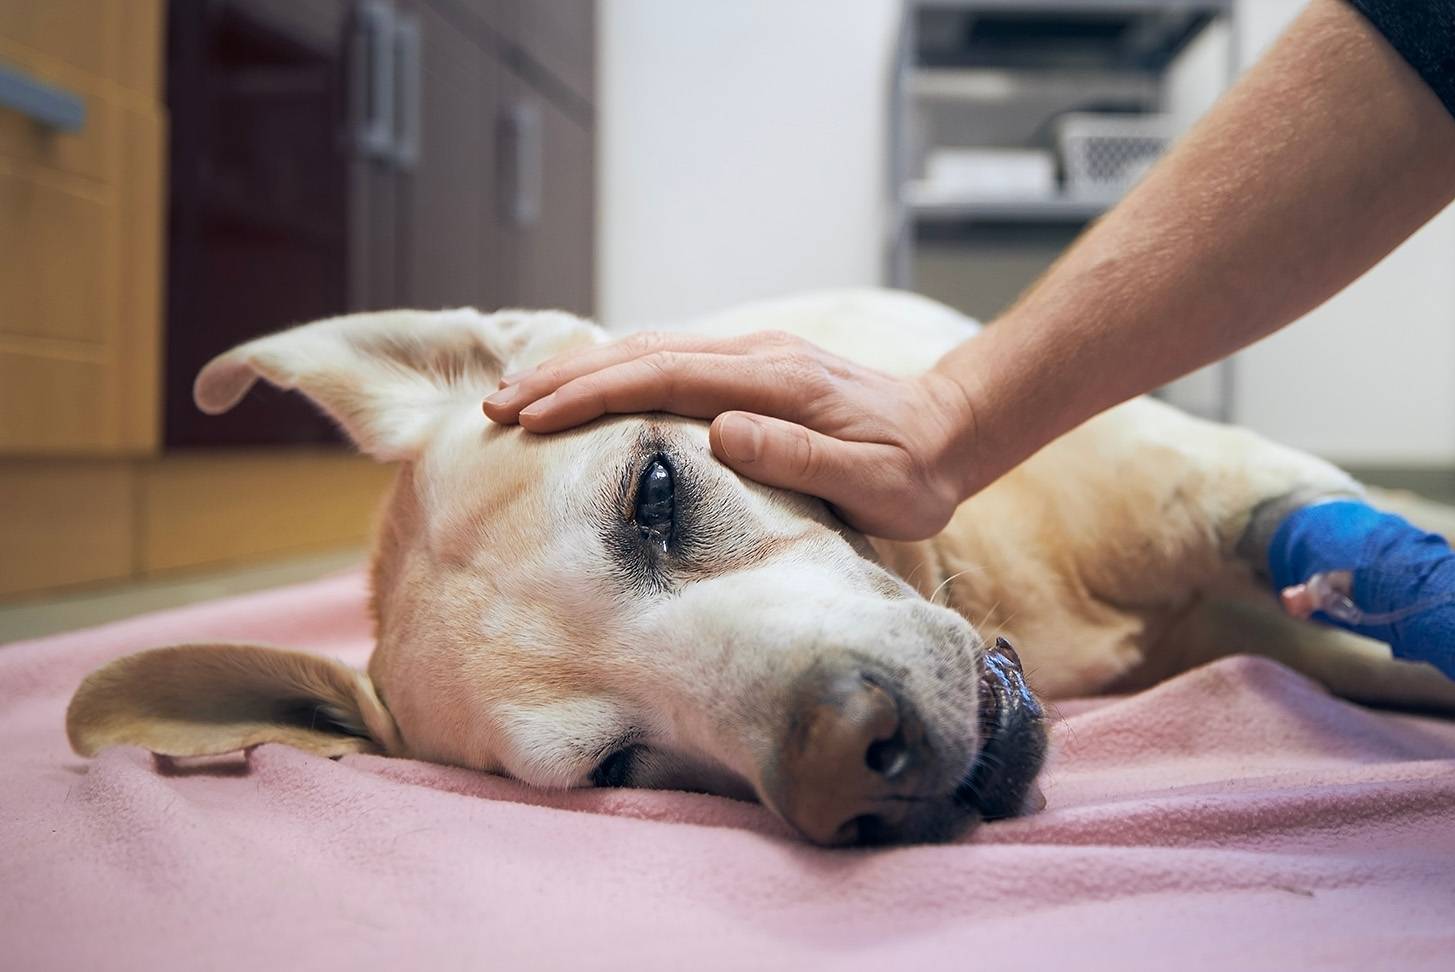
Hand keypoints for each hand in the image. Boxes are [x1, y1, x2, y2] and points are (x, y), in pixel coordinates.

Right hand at [482, 330, 979, 539]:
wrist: (951, 430)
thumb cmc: (914, 473)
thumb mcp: (874, 484)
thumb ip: (801, 456)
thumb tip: (721, 430)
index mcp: (778, 381)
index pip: (666, 378)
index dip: (594, 394)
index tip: (534, 417)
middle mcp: (757, 355)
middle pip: (642, 353)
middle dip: (563, 378)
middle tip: (493, 405)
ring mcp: (753, 355)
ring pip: (649, 351)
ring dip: (580, 371)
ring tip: (516, 397)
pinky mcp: (751, 367)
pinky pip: (668, 360)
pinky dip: (614, 370)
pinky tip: (579, 387)